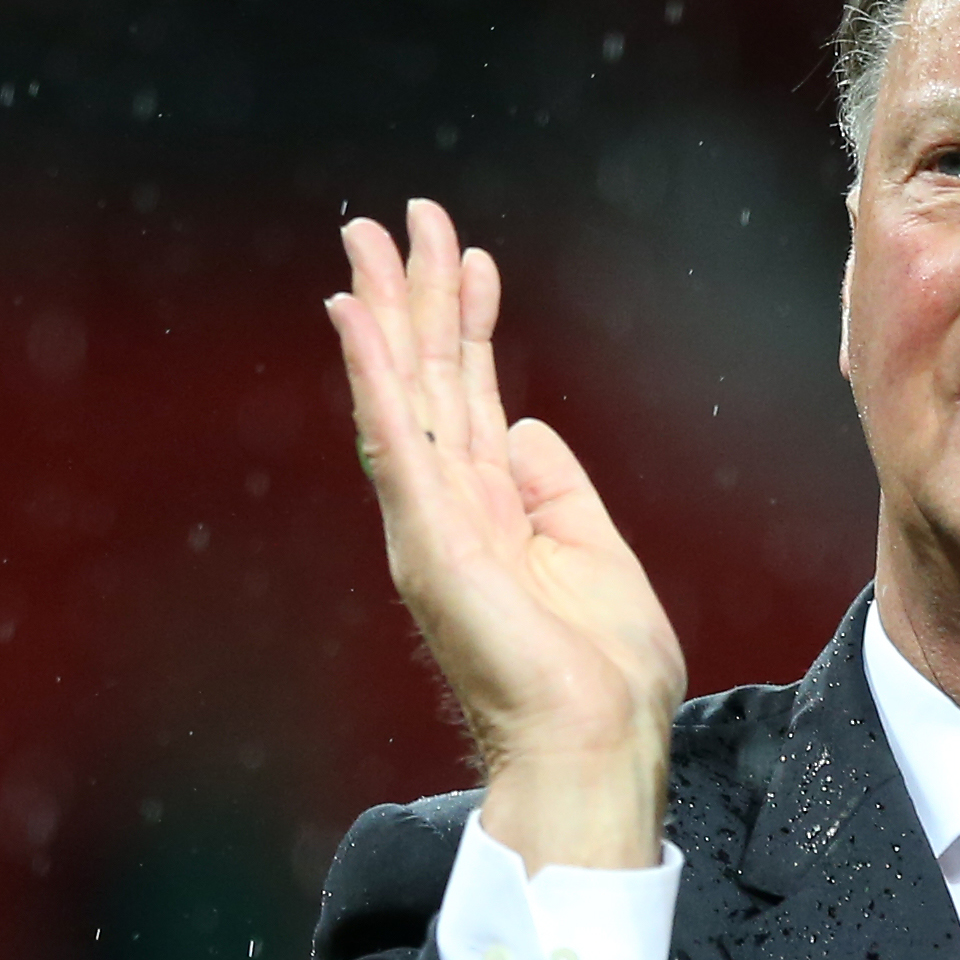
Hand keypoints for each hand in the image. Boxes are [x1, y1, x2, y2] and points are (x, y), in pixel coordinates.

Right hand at [327, 201, 685, 867]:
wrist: (595, 743)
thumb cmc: (604, 676)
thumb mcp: (594, 551)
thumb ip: (555, 487)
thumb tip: (525, 427)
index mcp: (494, 512)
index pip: (472, 397)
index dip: (470, 322)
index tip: (470, 258)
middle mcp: (451, 509)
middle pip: (429, 379)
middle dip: (417, 293)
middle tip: (403, 216)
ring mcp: (433, 522)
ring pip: (404, 391)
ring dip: (388, 309)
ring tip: (372, 235)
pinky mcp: (429, 538)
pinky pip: (395, 439)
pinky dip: (372, 373)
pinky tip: (355, 315)